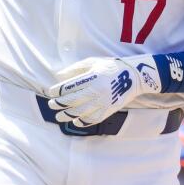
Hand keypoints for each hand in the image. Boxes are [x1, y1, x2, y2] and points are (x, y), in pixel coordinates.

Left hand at [45, 55, 161, 126]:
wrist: (133, 76)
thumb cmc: (109, 67)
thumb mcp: (92, 62)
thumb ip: (75, 69)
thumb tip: (58, 76)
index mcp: (92, 77)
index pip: (68, 87)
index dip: (56, 91)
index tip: (50, 92)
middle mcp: (96, 91)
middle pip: (71, 101)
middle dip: (58, 104)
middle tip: (51, 104)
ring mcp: (103, 102)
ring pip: (79, 113)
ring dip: (66, 115)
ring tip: (59, 115)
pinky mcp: (108, 110)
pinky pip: (92, 120)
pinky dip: (82, 122)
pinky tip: (75, 121)